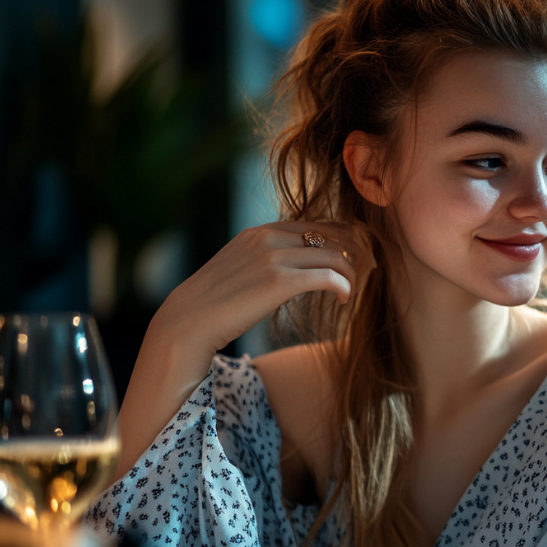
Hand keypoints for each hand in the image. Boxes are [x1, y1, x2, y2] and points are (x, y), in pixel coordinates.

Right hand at [152, 221, 358, 354]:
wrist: (188, 321)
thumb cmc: (214, 303)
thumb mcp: (239, 267)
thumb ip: (264, 259)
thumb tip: (288, 269)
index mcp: (260, 231)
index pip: (314, 225)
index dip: (340, 240)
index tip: (350, 259)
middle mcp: (268, 237)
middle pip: (331, 236)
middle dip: (352, 254)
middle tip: (358, 275)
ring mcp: (274, 257)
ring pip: (335, 256)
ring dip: (351, 274)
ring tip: (350, 292)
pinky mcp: (280, 282)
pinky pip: (329, 277)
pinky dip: (345, 286)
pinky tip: (345, 300)